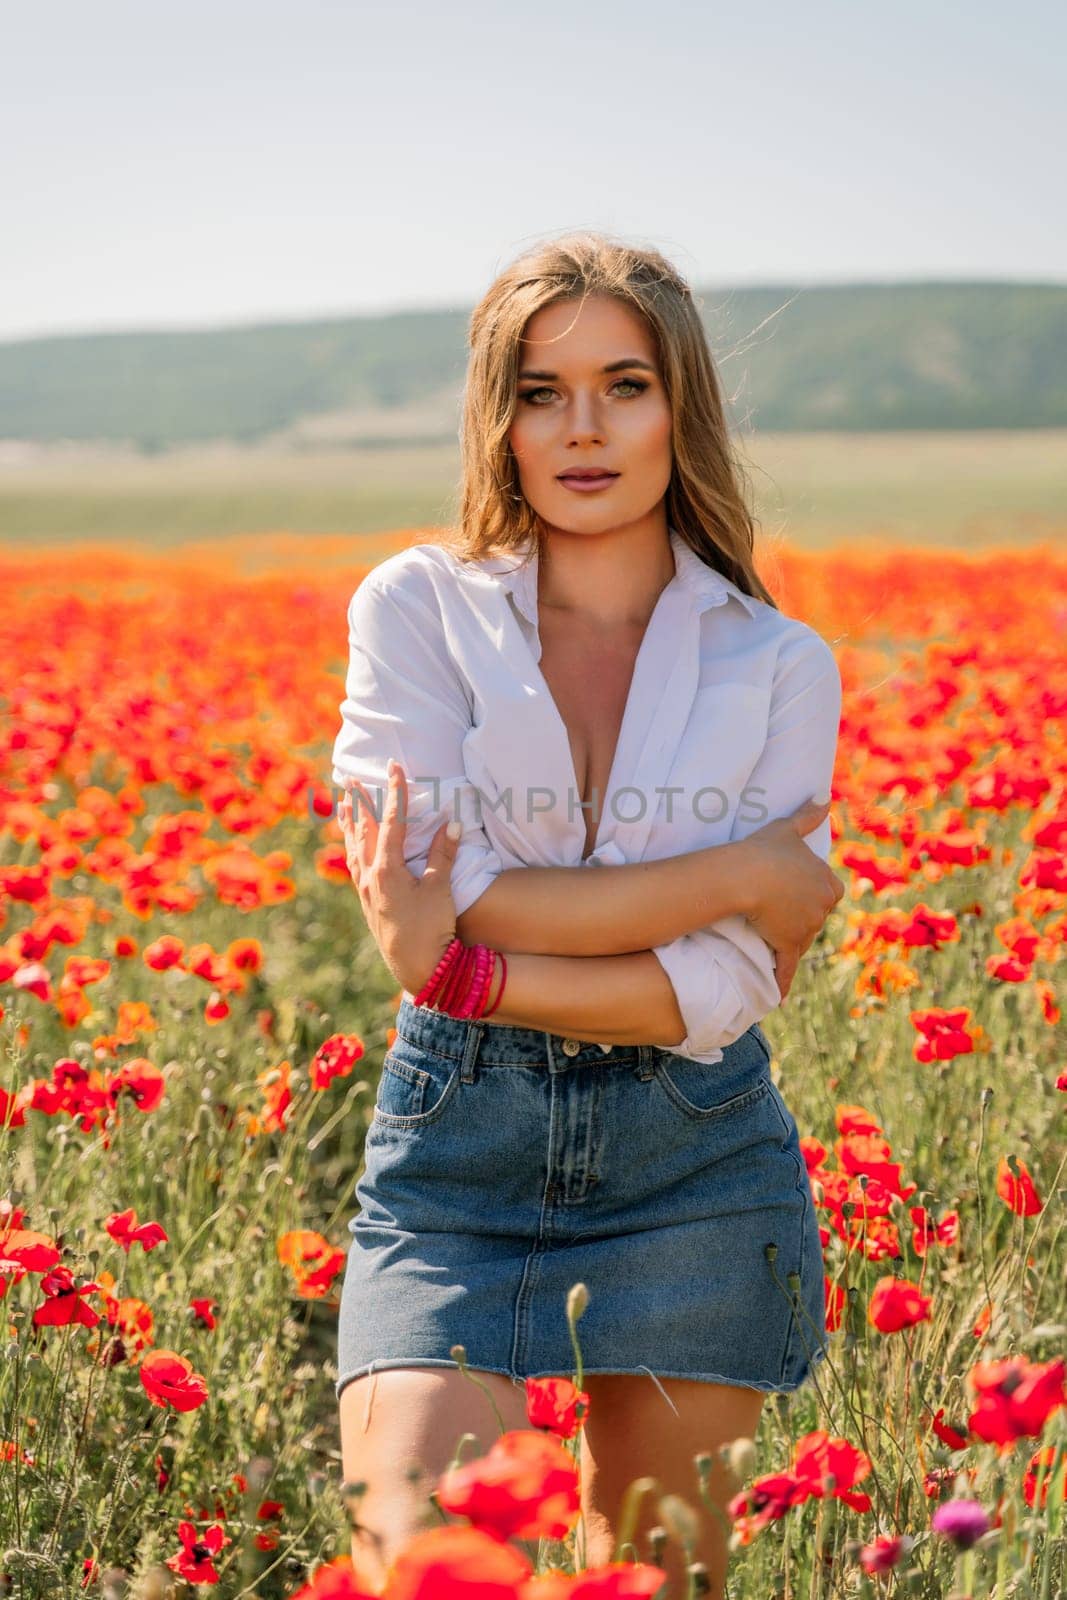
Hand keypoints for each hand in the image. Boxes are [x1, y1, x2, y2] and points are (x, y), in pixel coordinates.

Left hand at [338, 759, 461, 995]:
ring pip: (353, 849)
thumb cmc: (430, 929)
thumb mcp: (440, 890)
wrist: (418, 968)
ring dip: (350, 824)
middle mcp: (370, 877)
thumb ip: (443, 855)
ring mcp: (366, 891)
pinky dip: (352, 848)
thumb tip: (452, 822)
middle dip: (360, 803)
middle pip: (363, 831)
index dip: (394, 793)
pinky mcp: (368, 903)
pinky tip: (353, 847)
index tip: (394, 768)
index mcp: (387, 869)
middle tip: (352, 779)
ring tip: (344, 804)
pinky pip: (355, 866)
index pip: (391, 822)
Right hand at [740, 796, 844, 1001]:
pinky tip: (780, 996)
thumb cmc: (765, 850)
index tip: (795, 891)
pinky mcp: (787, 944)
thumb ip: (807, 816)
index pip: (829, 892)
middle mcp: (822, 907)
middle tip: (777, 910)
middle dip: (800, 917)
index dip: (812, 893)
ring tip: (768, 937)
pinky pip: (787, 966)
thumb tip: (824, 799)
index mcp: (827, 882)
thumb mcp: (787, 829)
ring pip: (800, 940)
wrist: (745, 875)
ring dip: (788, 941)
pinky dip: (783, 980)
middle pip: (815, 918)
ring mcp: (806, 928)